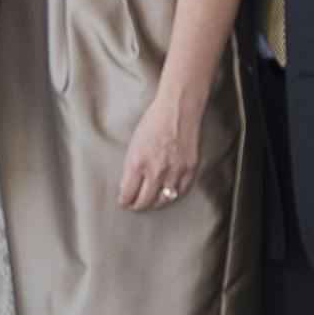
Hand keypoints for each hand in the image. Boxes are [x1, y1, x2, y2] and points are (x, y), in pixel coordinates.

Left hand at [118, 93, 197, 211]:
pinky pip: (180, 192)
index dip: (124, 200)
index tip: (124, 201)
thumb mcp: (134, 143)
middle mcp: (156, 170)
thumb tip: (129, 184)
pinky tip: (167, 195)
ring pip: (164, 200)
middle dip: (137, 205)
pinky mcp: (189, 169)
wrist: (179, 108)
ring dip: (155, 203)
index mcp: (137, 163)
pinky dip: (173, 196)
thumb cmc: (154, 121)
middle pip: (145, 201)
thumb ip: (132, 165)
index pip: (128, 194)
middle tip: (135, 205)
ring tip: (151, 202)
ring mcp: (175, 171)